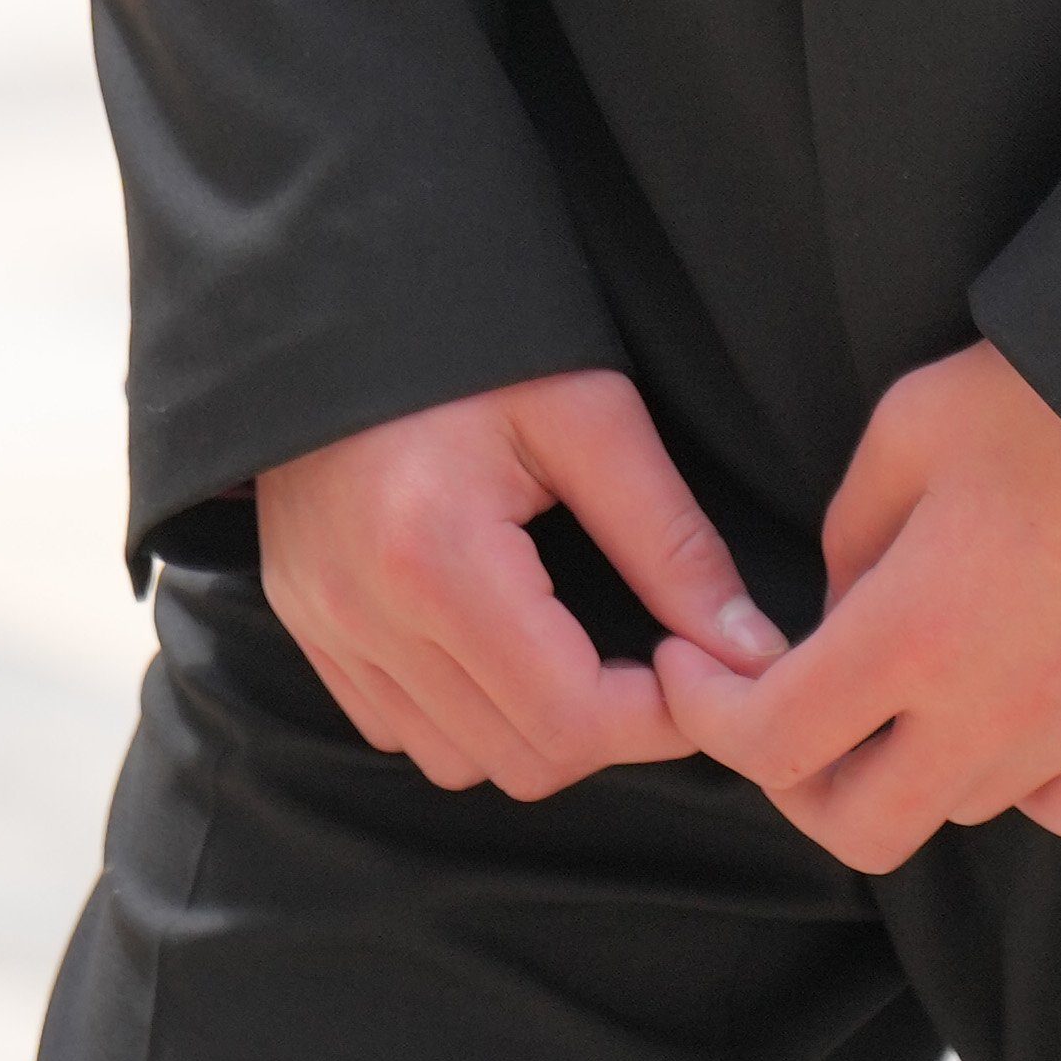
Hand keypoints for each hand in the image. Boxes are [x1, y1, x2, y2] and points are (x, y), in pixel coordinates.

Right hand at [253, 367, 785, 800]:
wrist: (342, 298)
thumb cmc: (481, 340)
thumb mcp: (592, 415)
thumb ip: (673, 544)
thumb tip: (753, 653)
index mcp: (438, 555)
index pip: (571, 720)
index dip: (661, 718)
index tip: (699, 661)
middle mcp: (366, 612)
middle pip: (521, 760)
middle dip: (607, 726)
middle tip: (650, 655)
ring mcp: (326, 626)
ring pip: (457, 762)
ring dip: (534, 727)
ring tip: (575, 646)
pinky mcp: (306, 626)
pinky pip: (398, 730)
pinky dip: (463, 715)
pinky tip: (499, 640)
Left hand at [662, 342, 1060, 868]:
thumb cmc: (1057, 399)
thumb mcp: (909, 428)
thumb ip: (848, 535)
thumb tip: (841, 610)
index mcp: (913, 634)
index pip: (769, 740)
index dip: (705, 715)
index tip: (692, 671)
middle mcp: (989, 712)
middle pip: (854, 824)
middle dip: (794, 778)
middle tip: (783, 708)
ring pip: (955, 811)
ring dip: (906, 766)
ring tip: (904, 684)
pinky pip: (1057, 805)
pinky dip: (1016, 778)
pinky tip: (1007, 711)